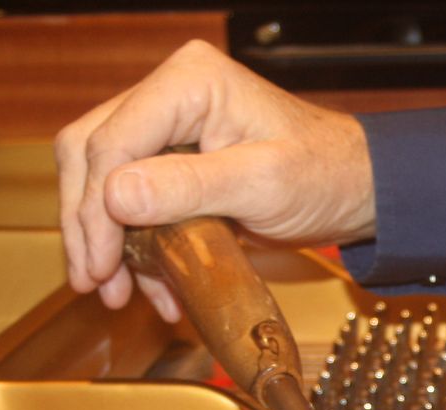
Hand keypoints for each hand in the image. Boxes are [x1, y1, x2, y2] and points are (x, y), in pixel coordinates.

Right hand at [54, 40, 375, 320]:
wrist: (358, 190)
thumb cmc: (326, 175)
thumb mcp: (263, 184)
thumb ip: (190, 187)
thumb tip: (115, 197)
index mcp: (188, 83)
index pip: (113, 141)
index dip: (94, 208)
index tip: (98, 265)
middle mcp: (169, 94)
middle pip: (92, 153)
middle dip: (87, 223)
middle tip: (94, 282)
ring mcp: (169, 126)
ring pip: (103, 177)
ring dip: (103, 238)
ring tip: (114, 291)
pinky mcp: (175, 160)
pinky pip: (133, 197)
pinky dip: (133, 242)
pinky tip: (150, 284)